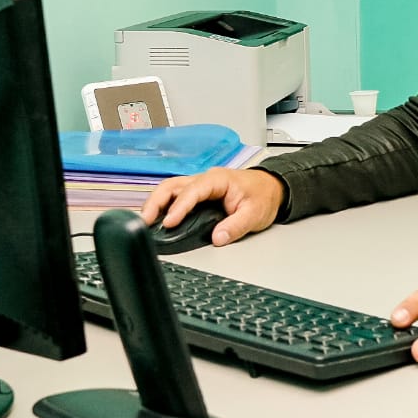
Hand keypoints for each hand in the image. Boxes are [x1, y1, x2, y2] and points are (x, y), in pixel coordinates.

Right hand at [140, 167, 284, 246]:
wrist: (272, 188)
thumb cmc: (263, 196)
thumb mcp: (255, 213)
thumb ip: (236, 226)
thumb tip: (217, 238)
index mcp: (218, 180)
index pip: (192, 191)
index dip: (179, 207)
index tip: (169, 223)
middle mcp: (205, 180)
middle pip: (172, 186)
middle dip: (156, 202)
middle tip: (145, 222)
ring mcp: (199, 186)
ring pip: (169, 189)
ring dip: (155, 203)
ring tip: (144, 222)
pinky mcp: (197, 194)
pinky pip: (175, 196)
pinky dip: (162, 206)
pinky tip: (156, 219)